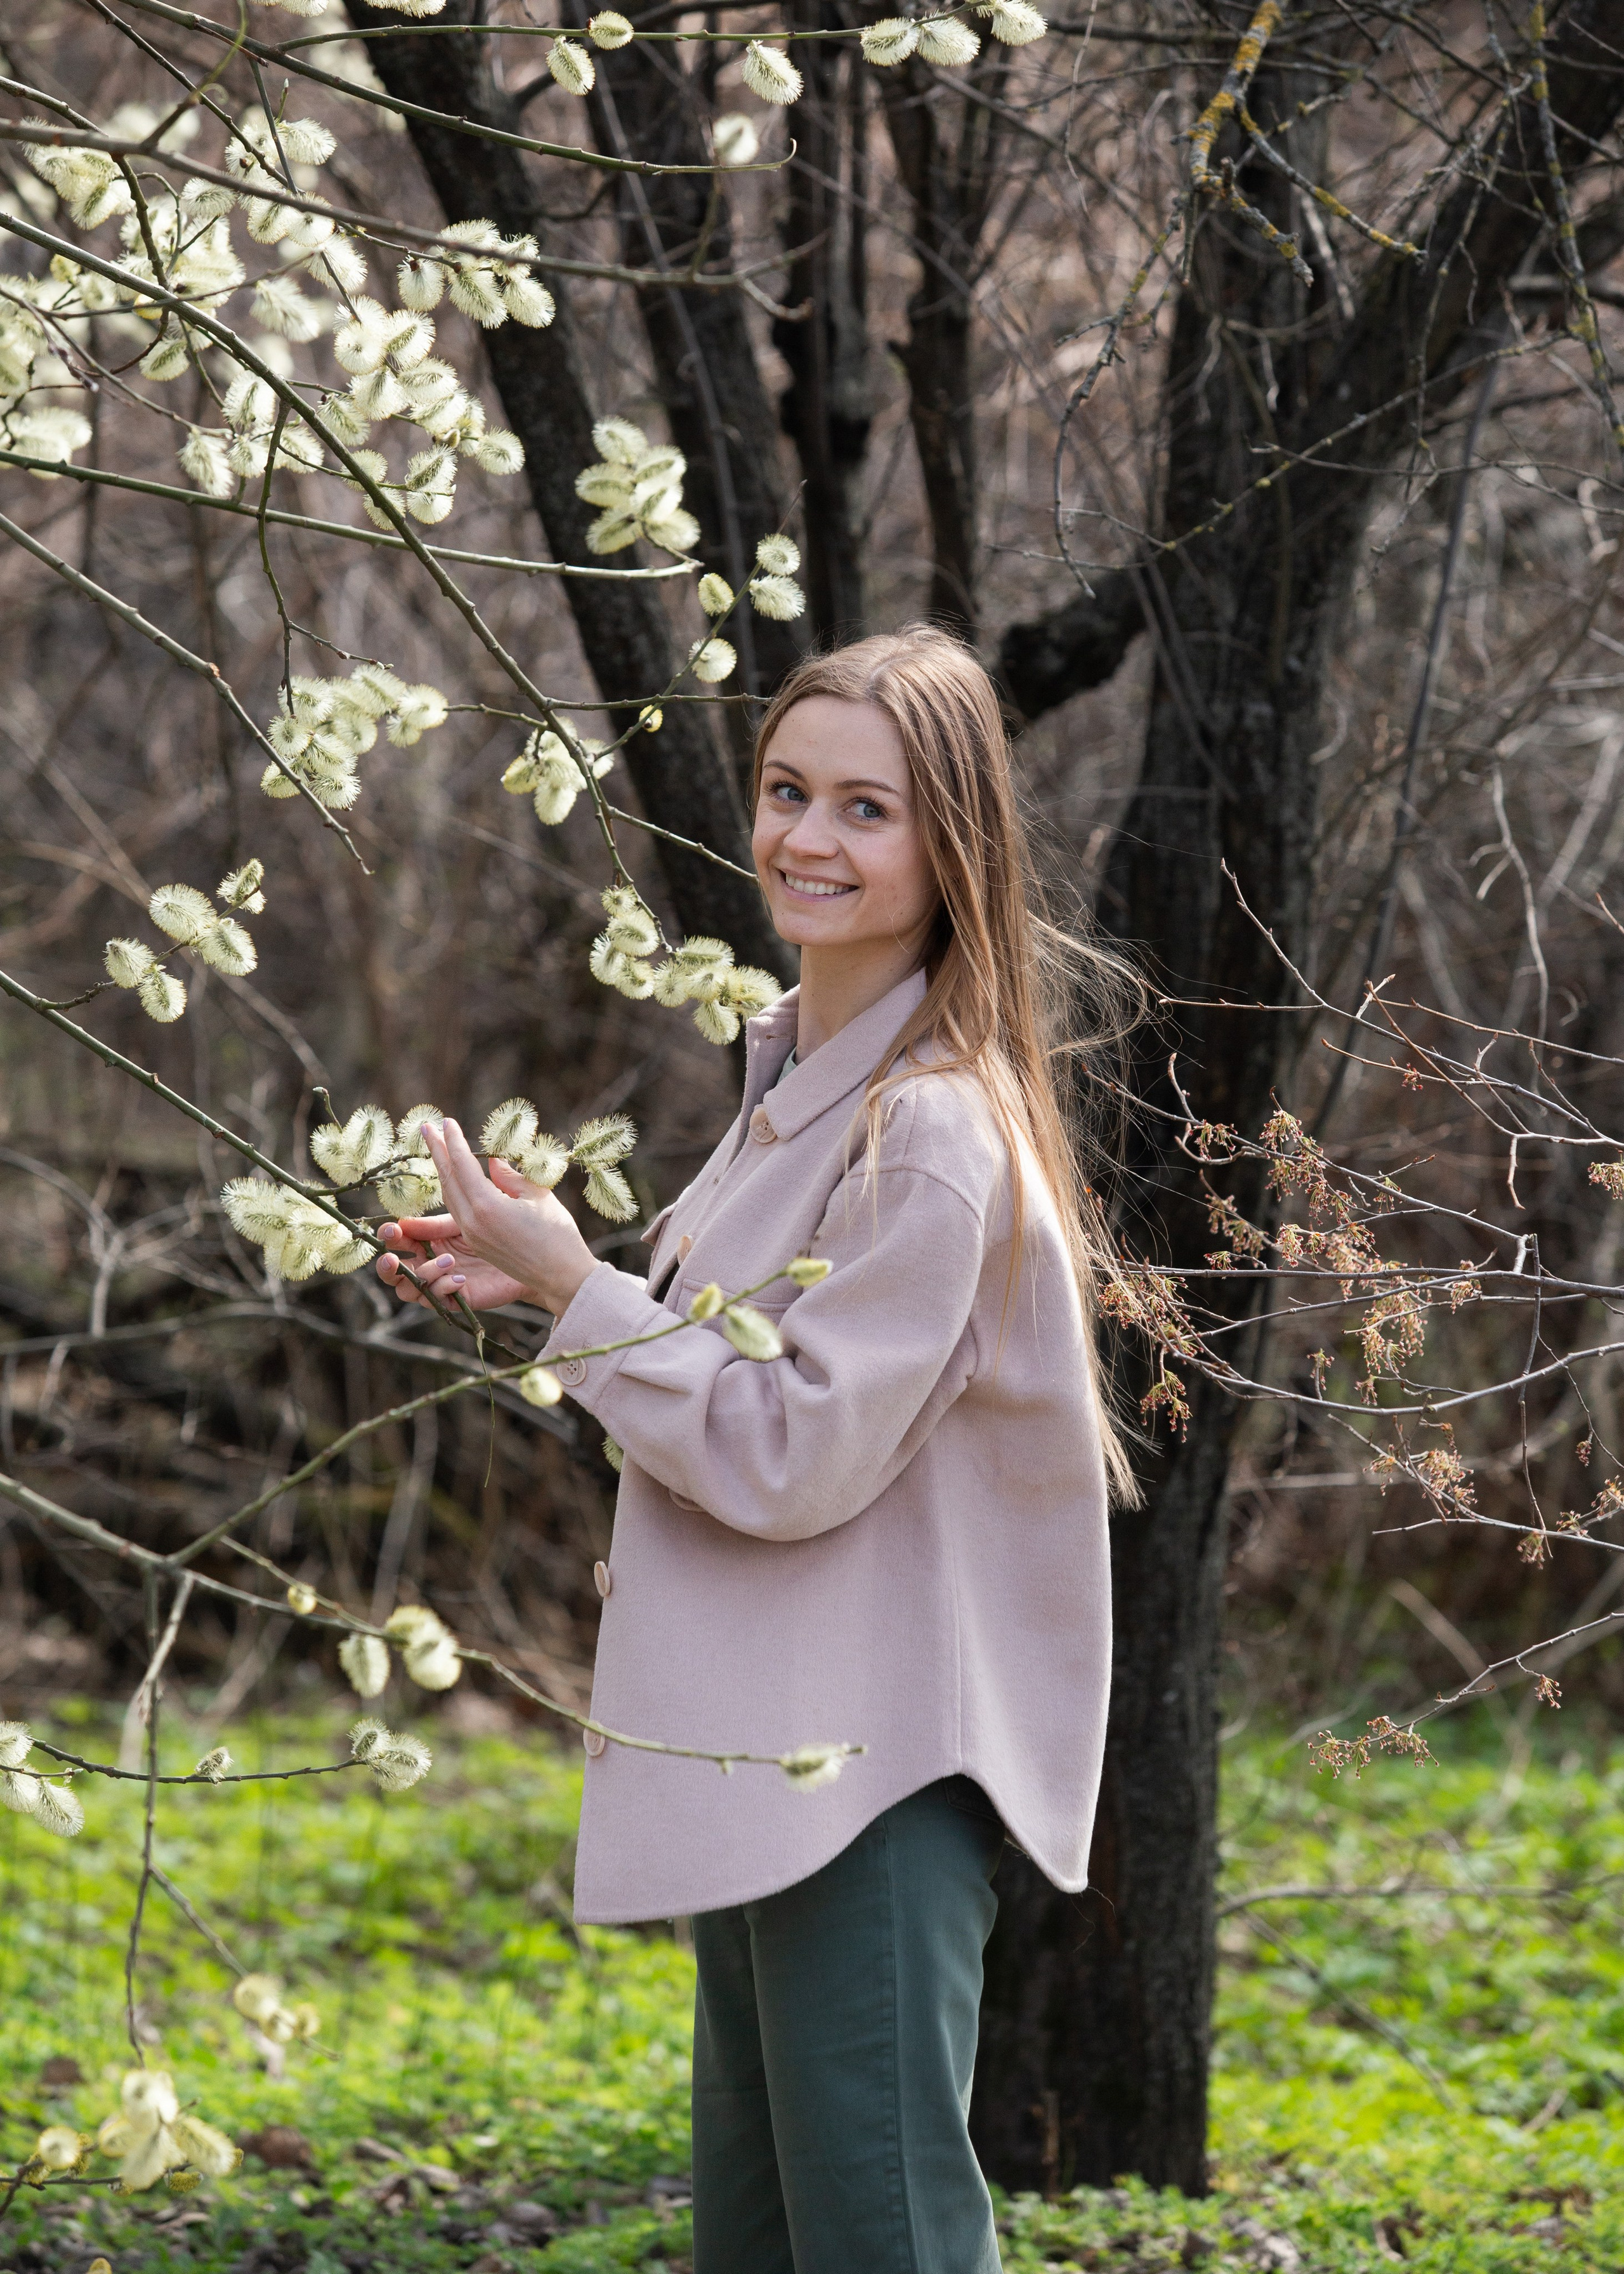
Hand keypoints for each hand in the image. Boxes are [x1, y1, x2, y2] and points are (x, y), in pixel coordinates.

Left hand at [375, 1118, 599, 1317]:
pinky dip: (453, 1191)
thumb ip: (510, 1175)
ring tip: (438, 1149)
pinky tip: (454, 1179)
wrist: (562, 1276)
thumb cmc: (558, 1234)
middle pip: (448, 1181)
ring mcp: (473, 1236)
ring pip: (450, 1197)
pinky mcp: (478, 1245)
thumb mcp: (537, 1195)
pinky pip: (457, 1212)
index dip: (454, 1141)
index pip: (463, 1166)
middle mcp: (473, 1223)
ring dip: (443, 1171)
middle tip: (428, 1129)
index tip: (446, 1121)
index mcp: (487, 1207)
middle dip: (437, 1152)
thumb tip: (491, 1160)